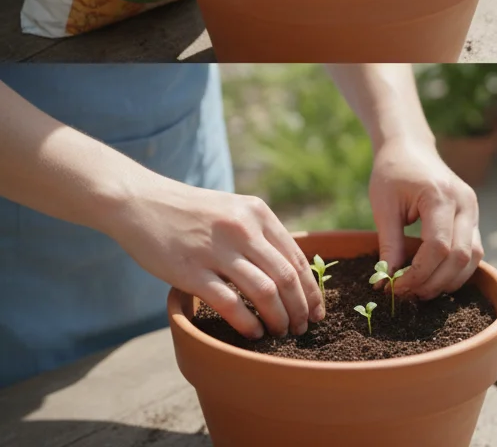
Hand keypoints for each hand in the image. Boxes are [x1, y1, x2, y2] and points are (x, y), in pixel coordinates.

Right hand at [106, 181, 322, 338]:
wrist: (140, 202)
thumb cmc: (190, 212)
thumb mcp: (233, 210)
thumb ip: (260, 234)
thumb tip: (291, 272)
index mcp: (258, 213)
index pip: (297, 259)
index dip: (311, 290)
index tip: (318, 311)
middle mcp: (243, 229)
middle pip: (286, 278)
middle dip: (300, 309)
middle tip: (302, 329)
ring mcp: (216, 250)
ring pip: (265, 291)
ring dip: (279, 318)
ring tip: (281, 333)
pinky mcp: (190, 271)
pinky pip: (230, 303)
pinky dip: (248, 322)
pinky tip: (254, 333)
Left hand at [368, 136, 482, 300]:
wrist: (411, 148)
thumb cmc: (393, 173)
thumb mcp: (384, 207)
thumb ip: (389, 244)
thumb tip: (386, 281)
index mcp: (440, 196)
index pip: (438, 247)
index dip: (418, 274)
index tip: (395, 287)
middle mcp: (465, 203)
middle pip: (460, 256)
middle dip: (434, 282)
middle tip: (408, 294)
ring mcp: (474, 210)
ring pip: (473, 258)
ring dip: (449, 280)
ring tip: (421, 291)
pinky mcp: (473, 217)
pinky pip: (474, 251)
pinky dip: (457, 270)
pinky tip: (435, 278)